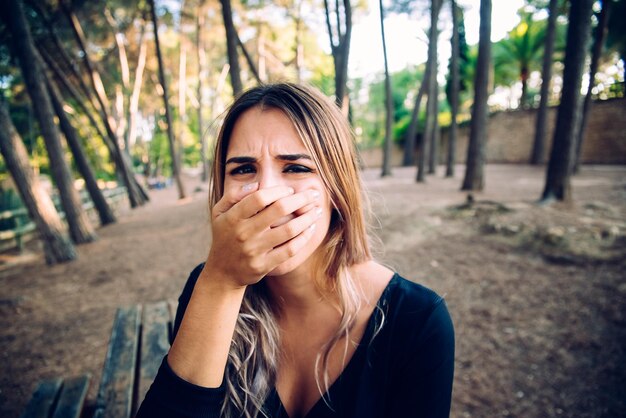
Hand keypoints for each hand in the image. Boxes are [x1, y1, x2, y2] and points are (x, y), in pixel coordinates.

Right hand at [205, 183, 320, 287]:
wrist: (223, 272)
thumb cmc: (225, 235)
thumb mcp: (219, 212)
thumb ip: (234, 195)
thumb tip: (257, 184)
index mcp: (233, 217)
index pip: (260, 197)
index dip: (278, 190)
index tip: (289, 190)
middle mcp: (243, 233)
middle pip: (279, 210)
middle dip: (301, 199)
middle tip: (313, 194)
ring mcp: (254, 251)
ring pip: (289, 230)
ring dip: (307, 218)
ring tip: (316, 210)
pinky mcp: (263, 266)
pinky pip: (290, 250)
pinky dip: (304, 237)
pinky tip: (310, 228)